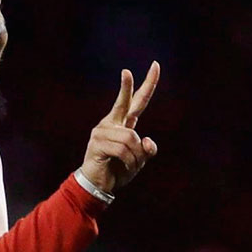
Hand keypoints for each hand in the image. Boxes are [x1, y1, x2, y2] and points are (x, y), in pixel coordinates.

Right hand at [79, 61, 159, 193]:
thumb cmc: (117, 170)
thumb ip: (147, 150)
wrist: (98, 185)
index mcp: (122, 124)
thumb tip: (147, 140)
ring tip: (129, 165)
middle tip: (136, 69)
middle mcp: (111, 124)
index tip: (155, 66)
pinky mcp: (97, 143)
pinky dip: (129, 161)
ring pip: (131, 138)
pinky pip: (122, 149)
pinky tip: (124, 167)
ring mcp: (102, 132)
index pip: (136, 101)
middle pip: (126, 102)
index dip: (146, 85)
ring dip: (135, 156)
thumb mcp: (138, 160)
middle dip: (132, 86)